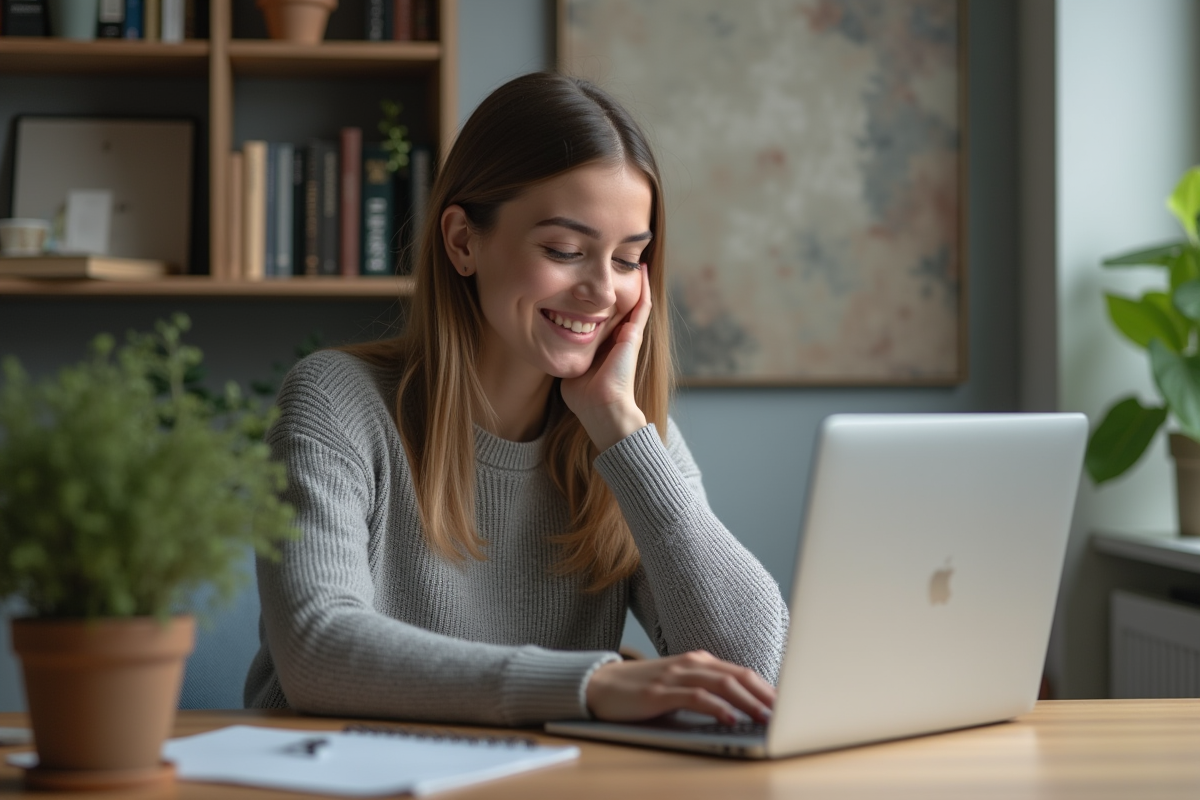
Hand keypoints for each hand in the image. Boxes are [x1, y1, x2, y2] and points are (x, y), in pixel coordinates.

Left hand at [560, 265, 651, 450]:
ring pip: (632, 301)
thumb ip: (563, 353)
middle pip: (619, 303)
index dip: (598, 297)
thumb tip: (547, 345)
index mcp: (603, 344)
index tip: (590, 278)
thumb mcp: (570, 366)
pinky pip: (642, 306)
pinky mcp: (633, 335)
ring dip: (632, 281)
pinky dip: (643, 288)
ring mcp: (628, 336)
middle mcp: (618, 337)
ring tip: (632, 258)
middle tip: (613, 259)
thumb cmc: (583, 395)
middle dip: (615, 283)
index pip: (602, 314)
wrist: (600, 407)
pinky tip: (642, 270)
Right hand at [585, 650, 775, 724]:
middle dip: (765, 694)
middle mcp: (691, 663)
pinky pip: (696, 697)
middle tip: (788, 712)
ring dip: (748, 702)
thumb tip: (740, 712)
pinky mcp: (660, 692)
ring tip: (767, 717)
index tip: (787, 705)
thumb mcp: (678, 687)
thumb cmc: (641, 690)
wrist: (599, 685)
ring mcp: (675, 676)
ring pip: (722, 684)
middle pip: (738, 676)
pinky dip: (717, 707)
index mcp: (698, 661)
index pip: (741, 672)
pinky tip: (731, 718)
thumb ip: (705, 692)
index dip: (766, 688)